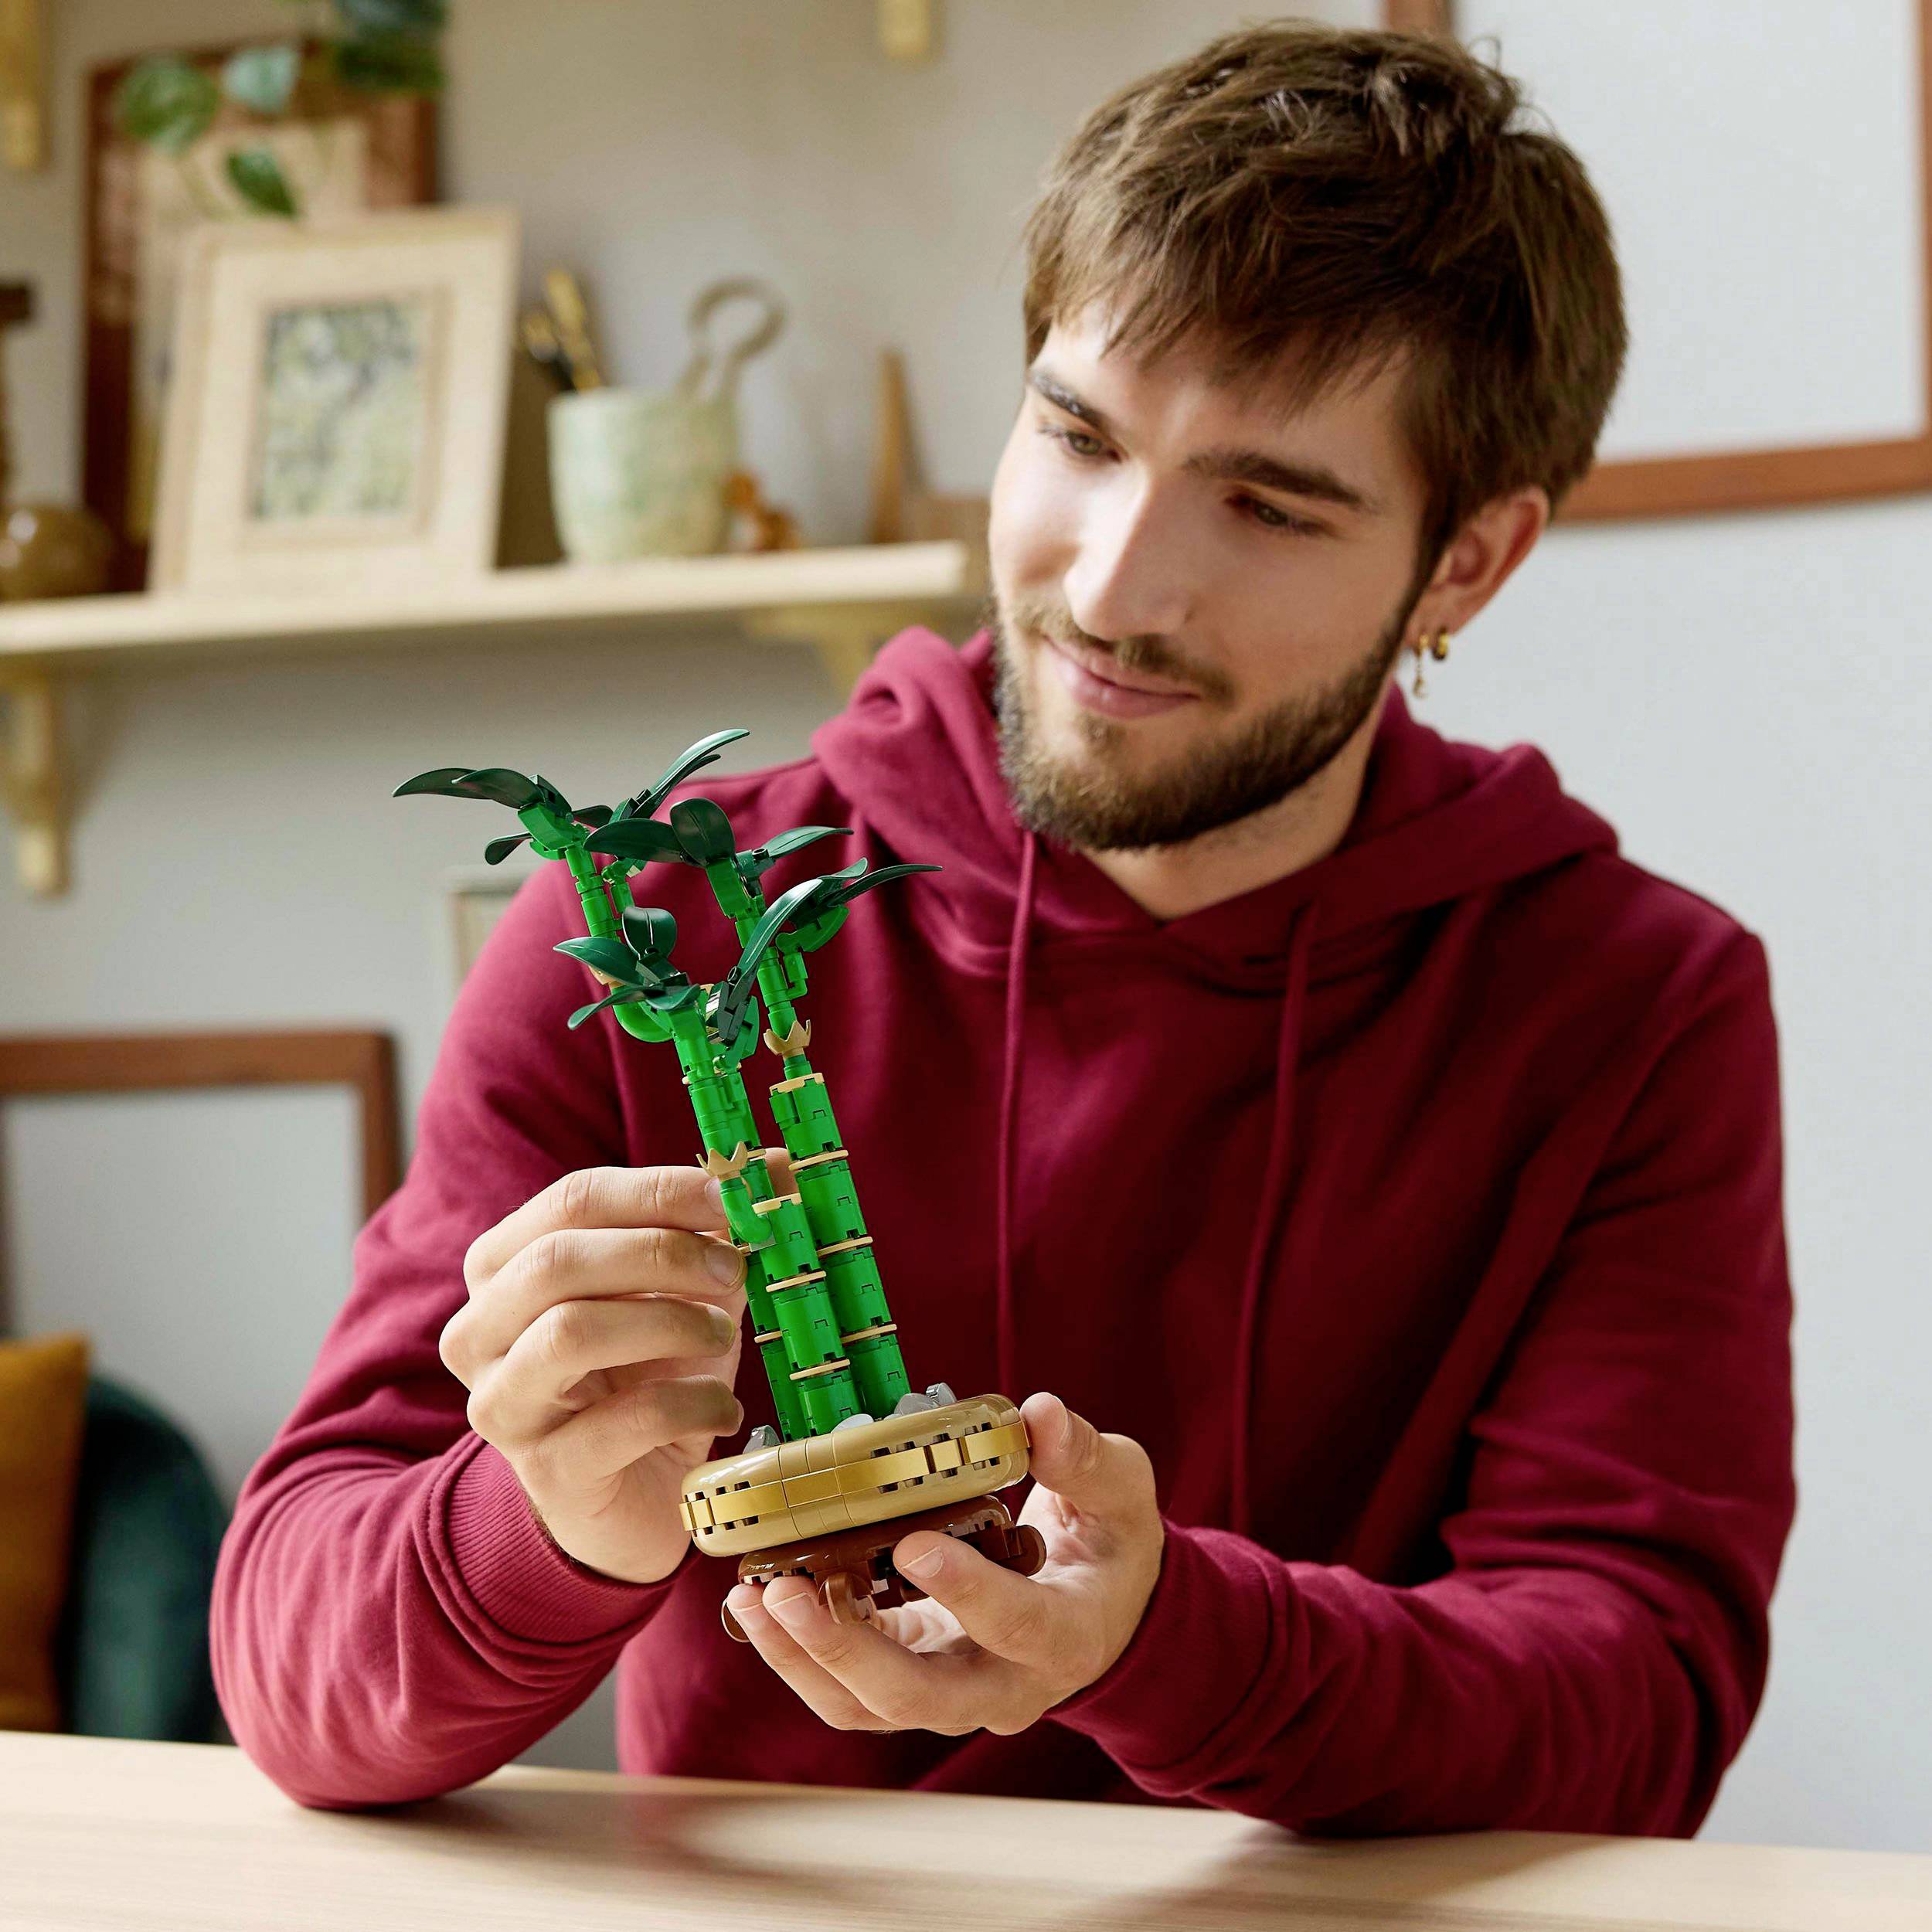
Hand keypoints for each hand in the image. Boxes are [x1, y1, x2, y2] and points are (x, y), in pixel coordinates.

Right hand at [440, 1157, 785, 1583]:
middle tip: (737, 1269)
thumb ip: (722, 1230)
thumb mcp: (690, 1292)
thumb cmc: (653, 1374)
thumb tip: (780, 1165)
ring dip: (671, 1323)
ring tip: (724, 1337)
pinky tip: (724, 1410)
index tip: (738, 1197)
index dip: (662, 1191)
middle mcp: (481, 1330)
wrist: (634, 1493)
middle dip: (664, 1254)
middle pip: (559, 1261)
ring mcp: (504, 1404)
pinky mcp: (549, 1472)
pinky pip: (623, 1421)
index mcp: (505, 1266)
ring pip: (571, 1333)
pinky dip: (692, 1404)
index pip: (573, 1200)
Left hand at [726, 1392, 1163, 1733]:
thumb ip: (1083, 1456)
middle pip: (920, 1697)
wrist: (1105, 1607)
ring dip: (803, 1658)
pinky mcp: (911, 1683)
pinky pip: (848, 1691)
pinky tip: (761, 1599)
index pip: (1018, 1627)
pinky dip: (800, 1654)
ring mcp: (953, 1694)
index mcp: (1068, 1635)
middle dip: (847, 1649)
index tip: (914, 1546)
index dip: (967, 1593)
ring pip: (869, 1706)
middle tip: (788, 1589)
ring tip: (753, 1596)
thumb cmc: (1111, 1540)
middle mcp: (1007, 1686)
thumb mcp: (1119, 1490)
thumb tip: (1039, 1413)